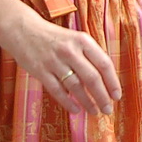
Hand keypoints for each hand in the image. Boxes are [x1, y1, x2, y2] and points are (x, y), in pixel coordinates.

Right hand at [0, 14, 121, 115]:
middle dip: (102, 96)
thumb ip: (90, 55)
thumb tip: (106, 80)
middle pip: (92, 78)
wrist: (23, 30)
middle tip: (108, 109)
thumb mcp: (76, 39)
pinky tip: (76, 110)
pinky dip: (68, 102)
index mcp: (83, 41)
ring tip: (94, 111)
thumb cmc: (55, 37)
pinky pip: (57, 90)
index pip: (104, 64)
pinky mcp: (40, 71)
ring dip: (87, 101)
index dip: (113, 82)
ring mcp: (54, 61)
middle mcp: (70, 51)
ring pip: (75, 86)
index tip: (117, 96)